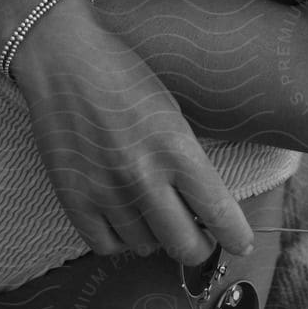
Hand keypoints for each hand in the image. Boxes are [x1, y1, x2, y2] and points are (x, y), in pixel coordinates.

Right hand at [8, 0, 253, 261]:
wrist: (65, 61)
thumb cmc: (124, 75)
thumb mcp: (171, 111)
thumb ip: (186, 159)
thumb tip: (203, 204)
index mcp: (175, 147)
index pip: (217, 210)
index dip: (234, 236)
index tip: (241, 244)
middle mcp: (142, 176)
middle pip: (183, 245)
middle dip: (198, 247)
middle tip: (200, 237)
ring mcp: (106, 193)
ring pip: (145, 247)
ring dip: (156, 236)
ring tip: (154, 210)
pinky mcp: (74, 201)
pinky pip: (106, 246)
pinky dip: (120, 239)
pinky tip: (125, 218)